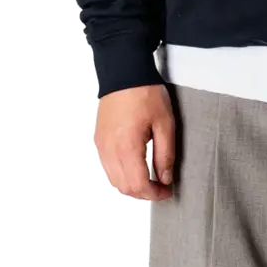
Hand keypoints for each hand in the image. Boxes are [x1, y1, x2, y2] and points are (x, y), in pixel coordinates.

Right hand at [96, 83, 175, 200]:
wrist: (124, 72)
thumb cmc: (144, 92)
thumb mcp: (165, 123)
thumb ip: (166, 154)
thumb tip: (165, 177)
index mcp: (127, 146)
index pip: (139, 185)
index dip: (155, 194)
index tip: (166, 191)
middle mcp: (110, 149)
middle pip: (124, 187)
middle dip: (144, 194)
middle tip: (160, 188)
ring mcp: (102, 145)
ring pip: (114, 180)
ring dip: (132, 186)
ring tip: (149, 181)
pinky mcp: (99, 140)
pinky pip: (108, 167)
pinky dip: (121, 175)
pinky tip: (135, 169)